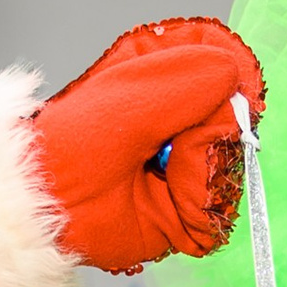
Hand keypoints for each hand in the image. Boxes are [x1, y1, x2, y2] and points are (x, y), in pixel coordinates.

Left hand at [27, 18, 265, 272]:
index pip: (221, 72)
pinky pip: (217, 215)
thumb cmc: (74, 146)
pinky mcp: (185, 214)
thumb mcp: (133, 94)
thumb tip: (232, 74)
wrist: (53, 204)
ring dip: (199, 174)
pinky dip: (197, 209)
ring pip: (229, 169)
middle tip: (172, 139)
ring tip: (159, 173)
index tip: (224, 87)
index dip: (228, 80)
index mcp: (166, 87)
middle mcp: (180, 127)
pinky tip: (167, 201)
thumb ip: (187, 79)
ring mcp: (185, 172)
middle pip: (233, 123)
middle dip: (209, 133)